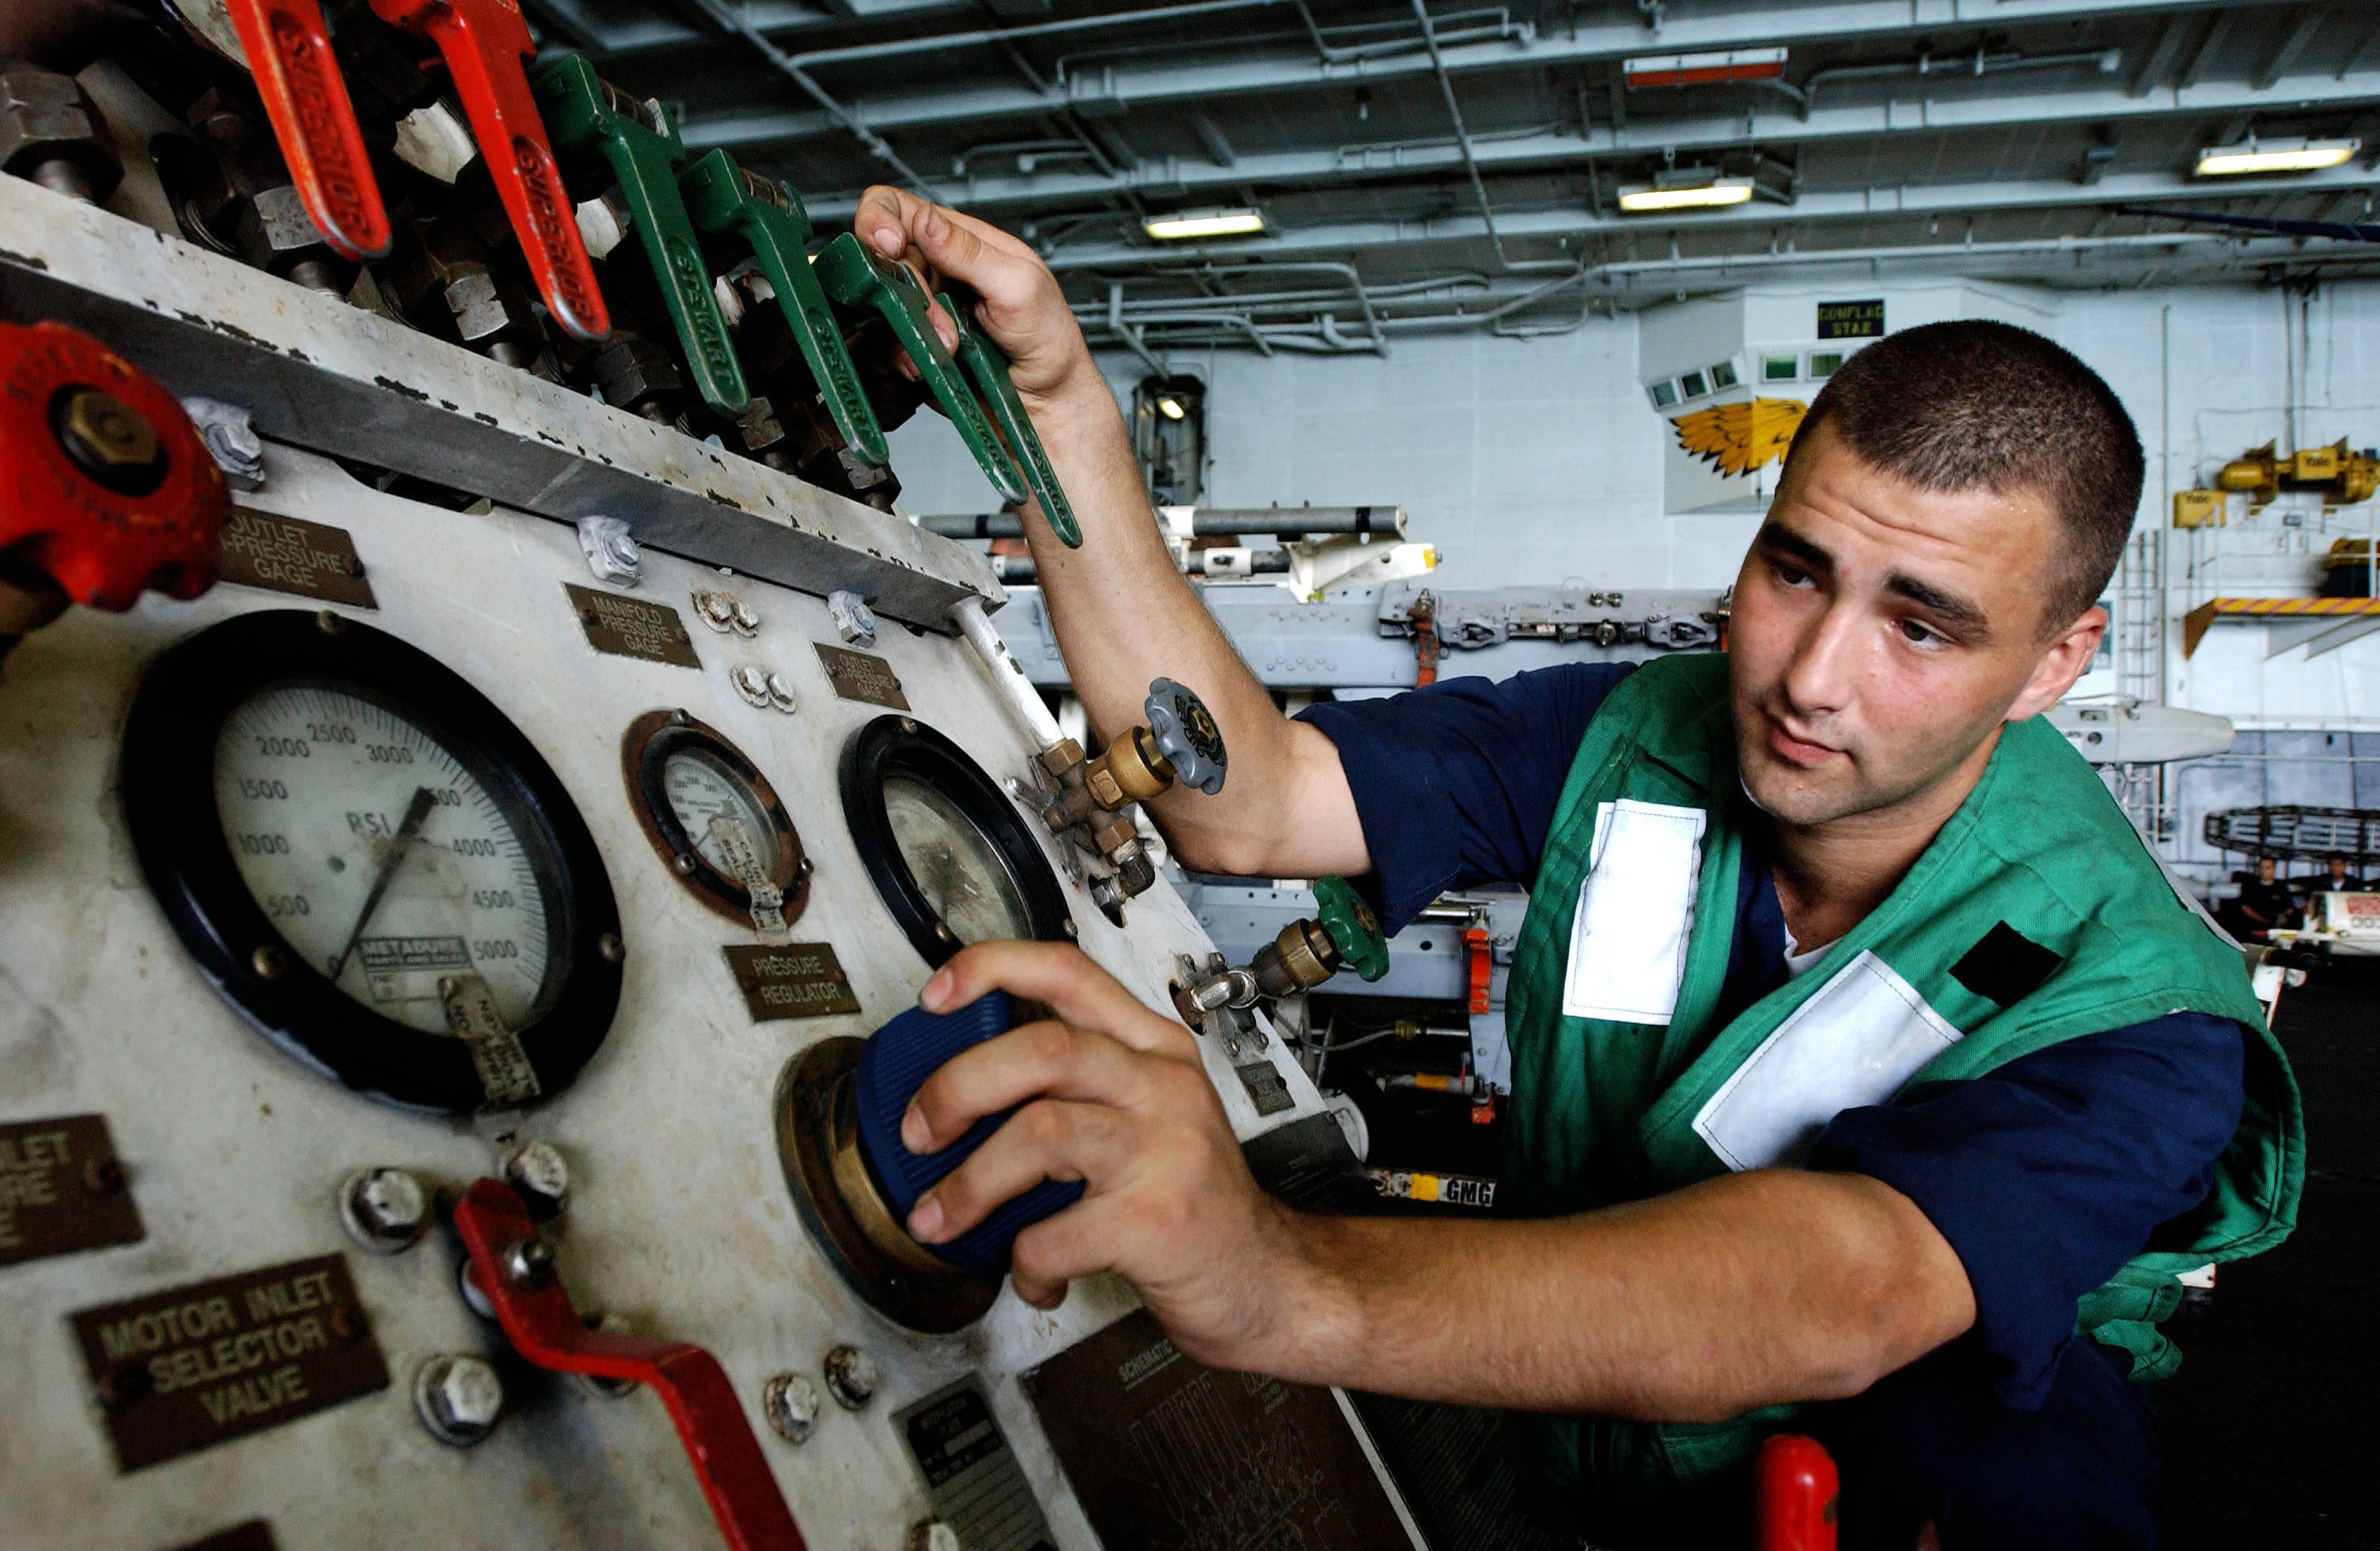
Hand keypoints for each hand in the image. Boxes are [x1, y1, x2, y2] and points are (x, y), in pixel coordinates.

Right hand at [850, 188, 1100, 413]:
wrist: (1048, 401)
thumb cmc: (1049, 339)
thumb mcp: (1019, 284)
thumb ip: (970, 252)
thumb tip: (926, 220)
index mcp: (960, 241)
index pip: (899, 210)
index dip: (880, 220)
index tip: (889, 246)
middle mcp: (936, 271)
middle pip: (882, 261)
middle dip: (909, 292)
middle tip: (942, 318)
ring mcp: (922, 310)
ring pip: (880, 308)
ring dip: (910, 330)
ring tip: (951, 348)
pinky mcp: (914, 346)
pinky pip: (886, 347)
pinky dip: (904, 357)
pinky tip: (933, 364)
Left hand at [902, 940, 1312, 1370]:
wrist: (1268, 1278)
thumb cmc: (1195, 1199)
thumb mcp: (1150, 1116)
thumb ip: (1077, 1089)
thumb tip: (962, 1094)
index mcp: (1155, 1049)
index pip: (1067, 971)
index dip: (991, 969)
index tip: (935, 993)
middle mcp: (1163, 1087)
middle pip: (1042, 1047)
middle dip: (958, 1087)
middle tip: (920, 1131)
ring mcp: (1165, 1150)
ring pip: (1040, 1130)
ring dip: (969, 1182)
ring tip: (940, 1216)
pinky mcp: (1156, 1221)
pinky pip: (1054, 1233)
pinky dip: (1023, 1263)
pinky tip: (1035, 1278)